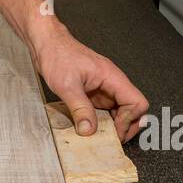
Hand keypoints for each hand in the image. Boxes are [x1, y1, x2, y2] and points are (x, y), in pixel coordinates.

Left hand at [33, 30, 148, 141]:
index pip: (136, 102)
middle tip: (111, 138)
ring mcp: (102, 89)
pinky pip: (103, 111)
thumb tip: (89, 130)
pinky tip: (89, 127)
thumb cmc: (57, 54)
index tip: (114, 131)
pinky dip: (100, 121)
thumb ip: (79, 109)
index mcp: (112, 77)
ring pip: (119, 112)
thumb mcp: (67, 85)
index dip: (128, 120)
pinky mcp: (92, 93)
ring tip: (100, 136)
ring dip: (112, 125)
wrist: (46, 44)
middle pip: (133, 109)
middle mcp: (111, 83)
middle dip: (125, 126)